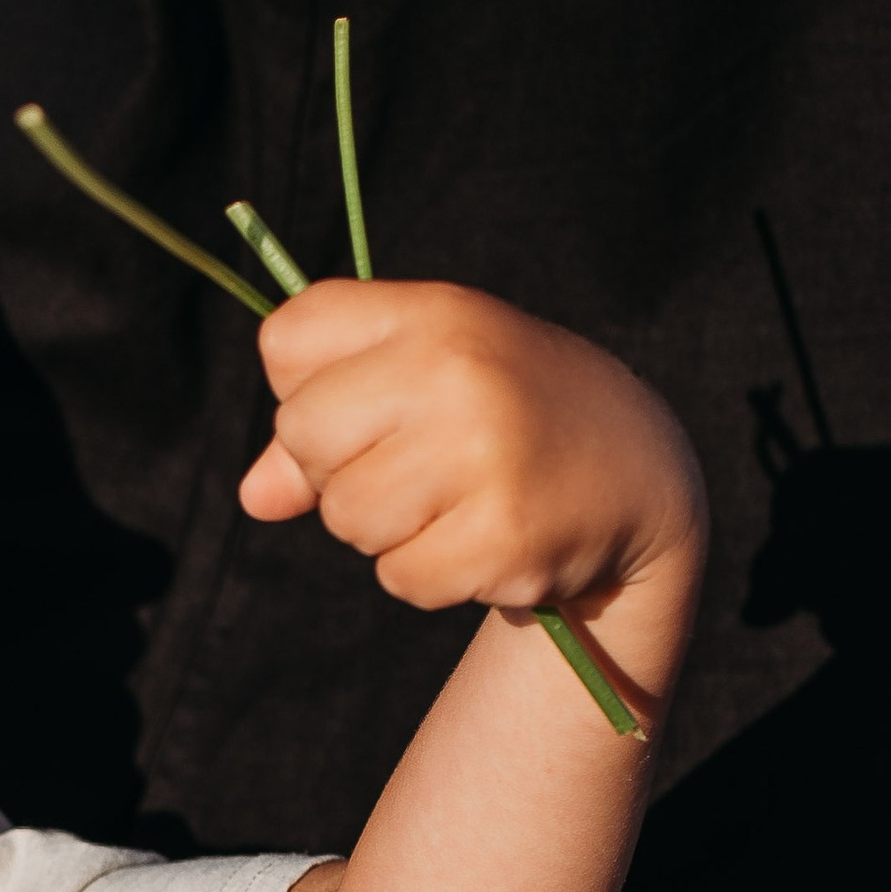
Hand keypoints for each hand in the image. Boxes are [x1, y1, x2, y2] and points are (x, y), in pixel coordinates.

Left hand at [239, 279, 701, 632]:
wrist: (637, 475)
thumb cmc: (506, 418)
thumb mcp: (423, 383)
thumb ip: (324, 424)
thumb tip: (253, 496)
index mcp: (435, 313)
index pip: (287, 339)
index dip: (307, 386)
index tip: (369, 401)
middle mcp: (458, 371)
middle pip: (302, 437)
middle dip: (340, 468)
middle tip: (419, 463)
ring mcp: (483, 455)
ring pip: (347, 519)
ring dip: (389, 529)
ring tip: (461, 500)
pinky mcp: (502, 539)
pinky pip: (400, 577)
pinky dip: (430, 575)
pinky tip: (486, 539)